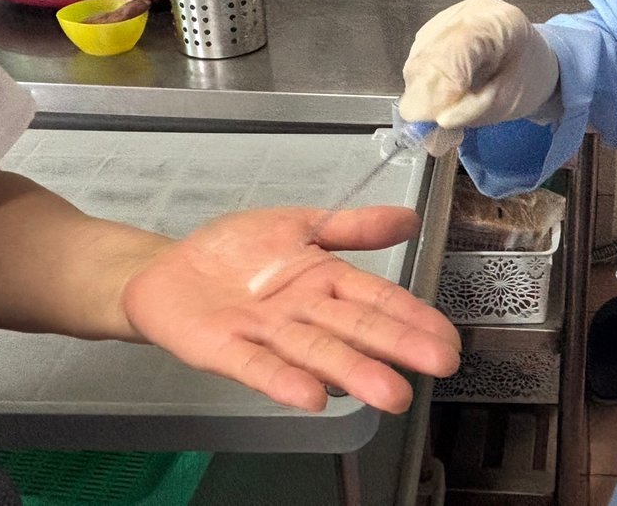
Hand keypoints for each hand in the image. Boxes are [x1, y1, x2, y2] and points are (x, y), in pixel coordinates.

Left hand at [122, 206, 460, 414]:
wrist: (168, 269)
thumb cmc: (237, 251)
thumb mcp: (299, 224)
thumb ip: (352, 227)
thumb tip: (409, 218)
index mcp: (325, 280)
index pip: (378, 298)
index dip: (413, 317)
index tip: (448, 338)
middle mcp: (304, 312)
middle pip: (356, 328)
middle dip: (397, 346)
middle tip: (438, 365)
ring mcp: (267, 334)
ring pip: (317, 352)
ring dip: (353, 372)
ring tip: (391, 394)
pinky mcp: (225, 348)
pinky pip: (257, 366)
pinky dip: (284, 381)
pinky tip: (312, 397)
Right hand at [399, 0, 559, 129]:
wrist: (529, 60)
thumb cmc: (527, 79)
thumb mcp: (510, 103)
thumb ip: (475, 112)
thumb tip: (438, 121)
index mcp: (499, 22)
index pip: (457, 48)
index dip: (441, 85)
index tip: (434, 120)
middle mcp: (469, 10)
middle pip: (430, 54)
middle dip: (427, 97)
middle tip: (433, 132)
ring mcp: (448, 16)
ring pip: (418, 60)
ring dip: (423, 94)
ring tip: (444, 115)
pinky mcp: (433, 28)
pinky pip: (417, 61)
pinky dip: (423, 85)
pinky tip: (442, 98)